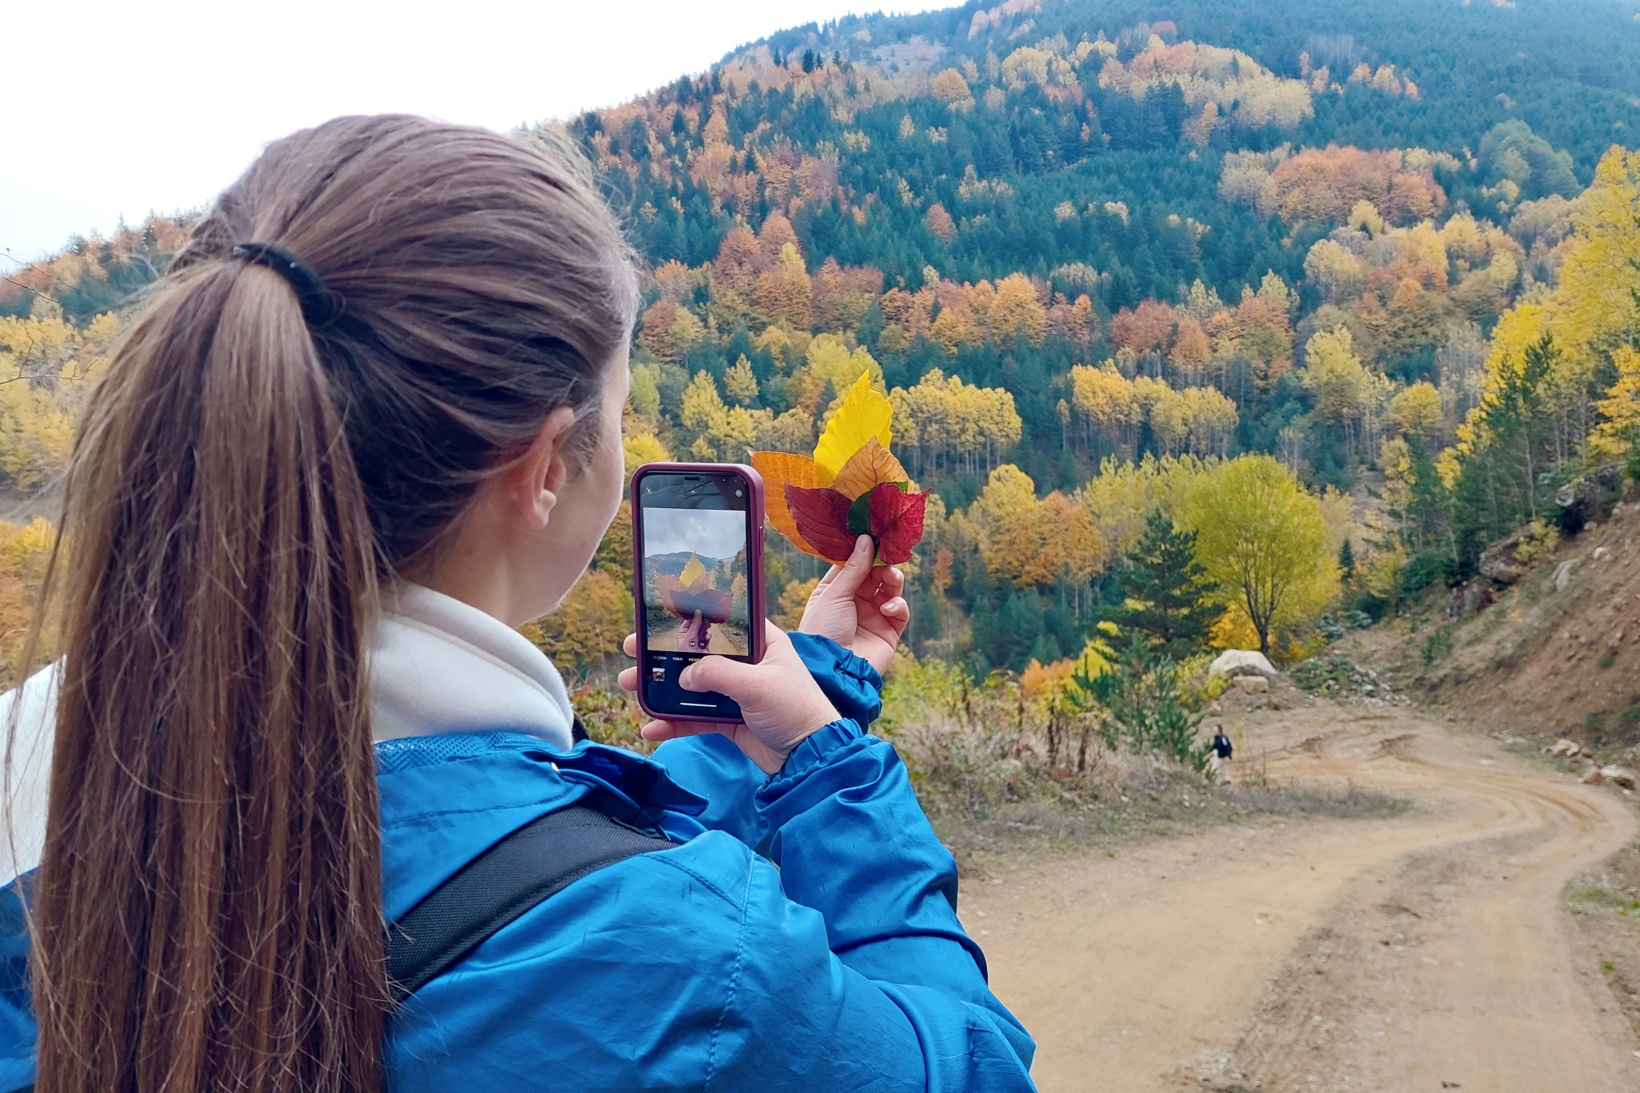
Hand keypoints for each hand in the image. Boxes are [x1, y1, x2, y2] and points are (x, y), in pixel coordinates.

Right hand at [618, 622, 839, 772]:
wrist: (811, 757)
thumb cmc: (796, 709)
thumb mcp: (757, 685)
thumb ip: (718, 674)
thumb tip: (684, 676)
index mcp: (761, 642)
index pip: (720, 623)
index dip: (688, 620)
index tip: (656, 619)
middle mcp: (746, 663)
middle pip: (697, 654)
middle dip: (663, 655)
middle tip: (632, 653)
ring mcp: (736, 692)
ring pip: (691, 686)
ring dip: (662, 688)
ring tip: (631, 688)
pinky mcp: (730, 719)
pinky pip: (695, 717)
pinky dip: (673, 722)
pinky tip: (651, 728)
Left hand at [680, 609, 705, 649]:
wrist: (693, 664)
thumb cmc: (686, 652)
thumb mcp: (689, 636)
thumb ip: (695, 624)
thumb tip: (698, 612)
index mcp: (683, 631)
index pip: (689, 620)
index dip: (695, 616)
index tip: (700, 611)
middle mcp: (691, 634)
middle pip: (698, 624)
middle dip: (702, 622)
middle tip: (706, 620)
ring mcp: (698, 638)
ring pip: (704, 629)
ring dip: (706, 629)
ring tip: (707, 629)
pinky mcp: (705, 643)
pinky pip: (708, 636)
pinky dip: (708, 635)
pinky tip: (707, 637)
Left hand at [798, 534, 908, 673]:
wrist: (834, 669)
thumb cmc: (824, 630)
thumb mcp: (835, 594)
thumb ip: (855, 567)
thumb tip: (867, 539)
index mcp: (835, 590)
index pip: (853, 564)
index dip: (863, 550)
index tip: (873, 535)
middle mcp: (854, 601)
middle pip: (875, 573)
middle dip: (882, 563)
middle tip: (885, 557)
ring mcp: (873, 615)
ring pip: (891, 588)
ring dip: (893, 579)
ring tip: (890, 578)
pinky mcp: (889, 631)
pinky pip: (900, 610)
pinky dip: (898, 605)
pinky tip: (888, 608)